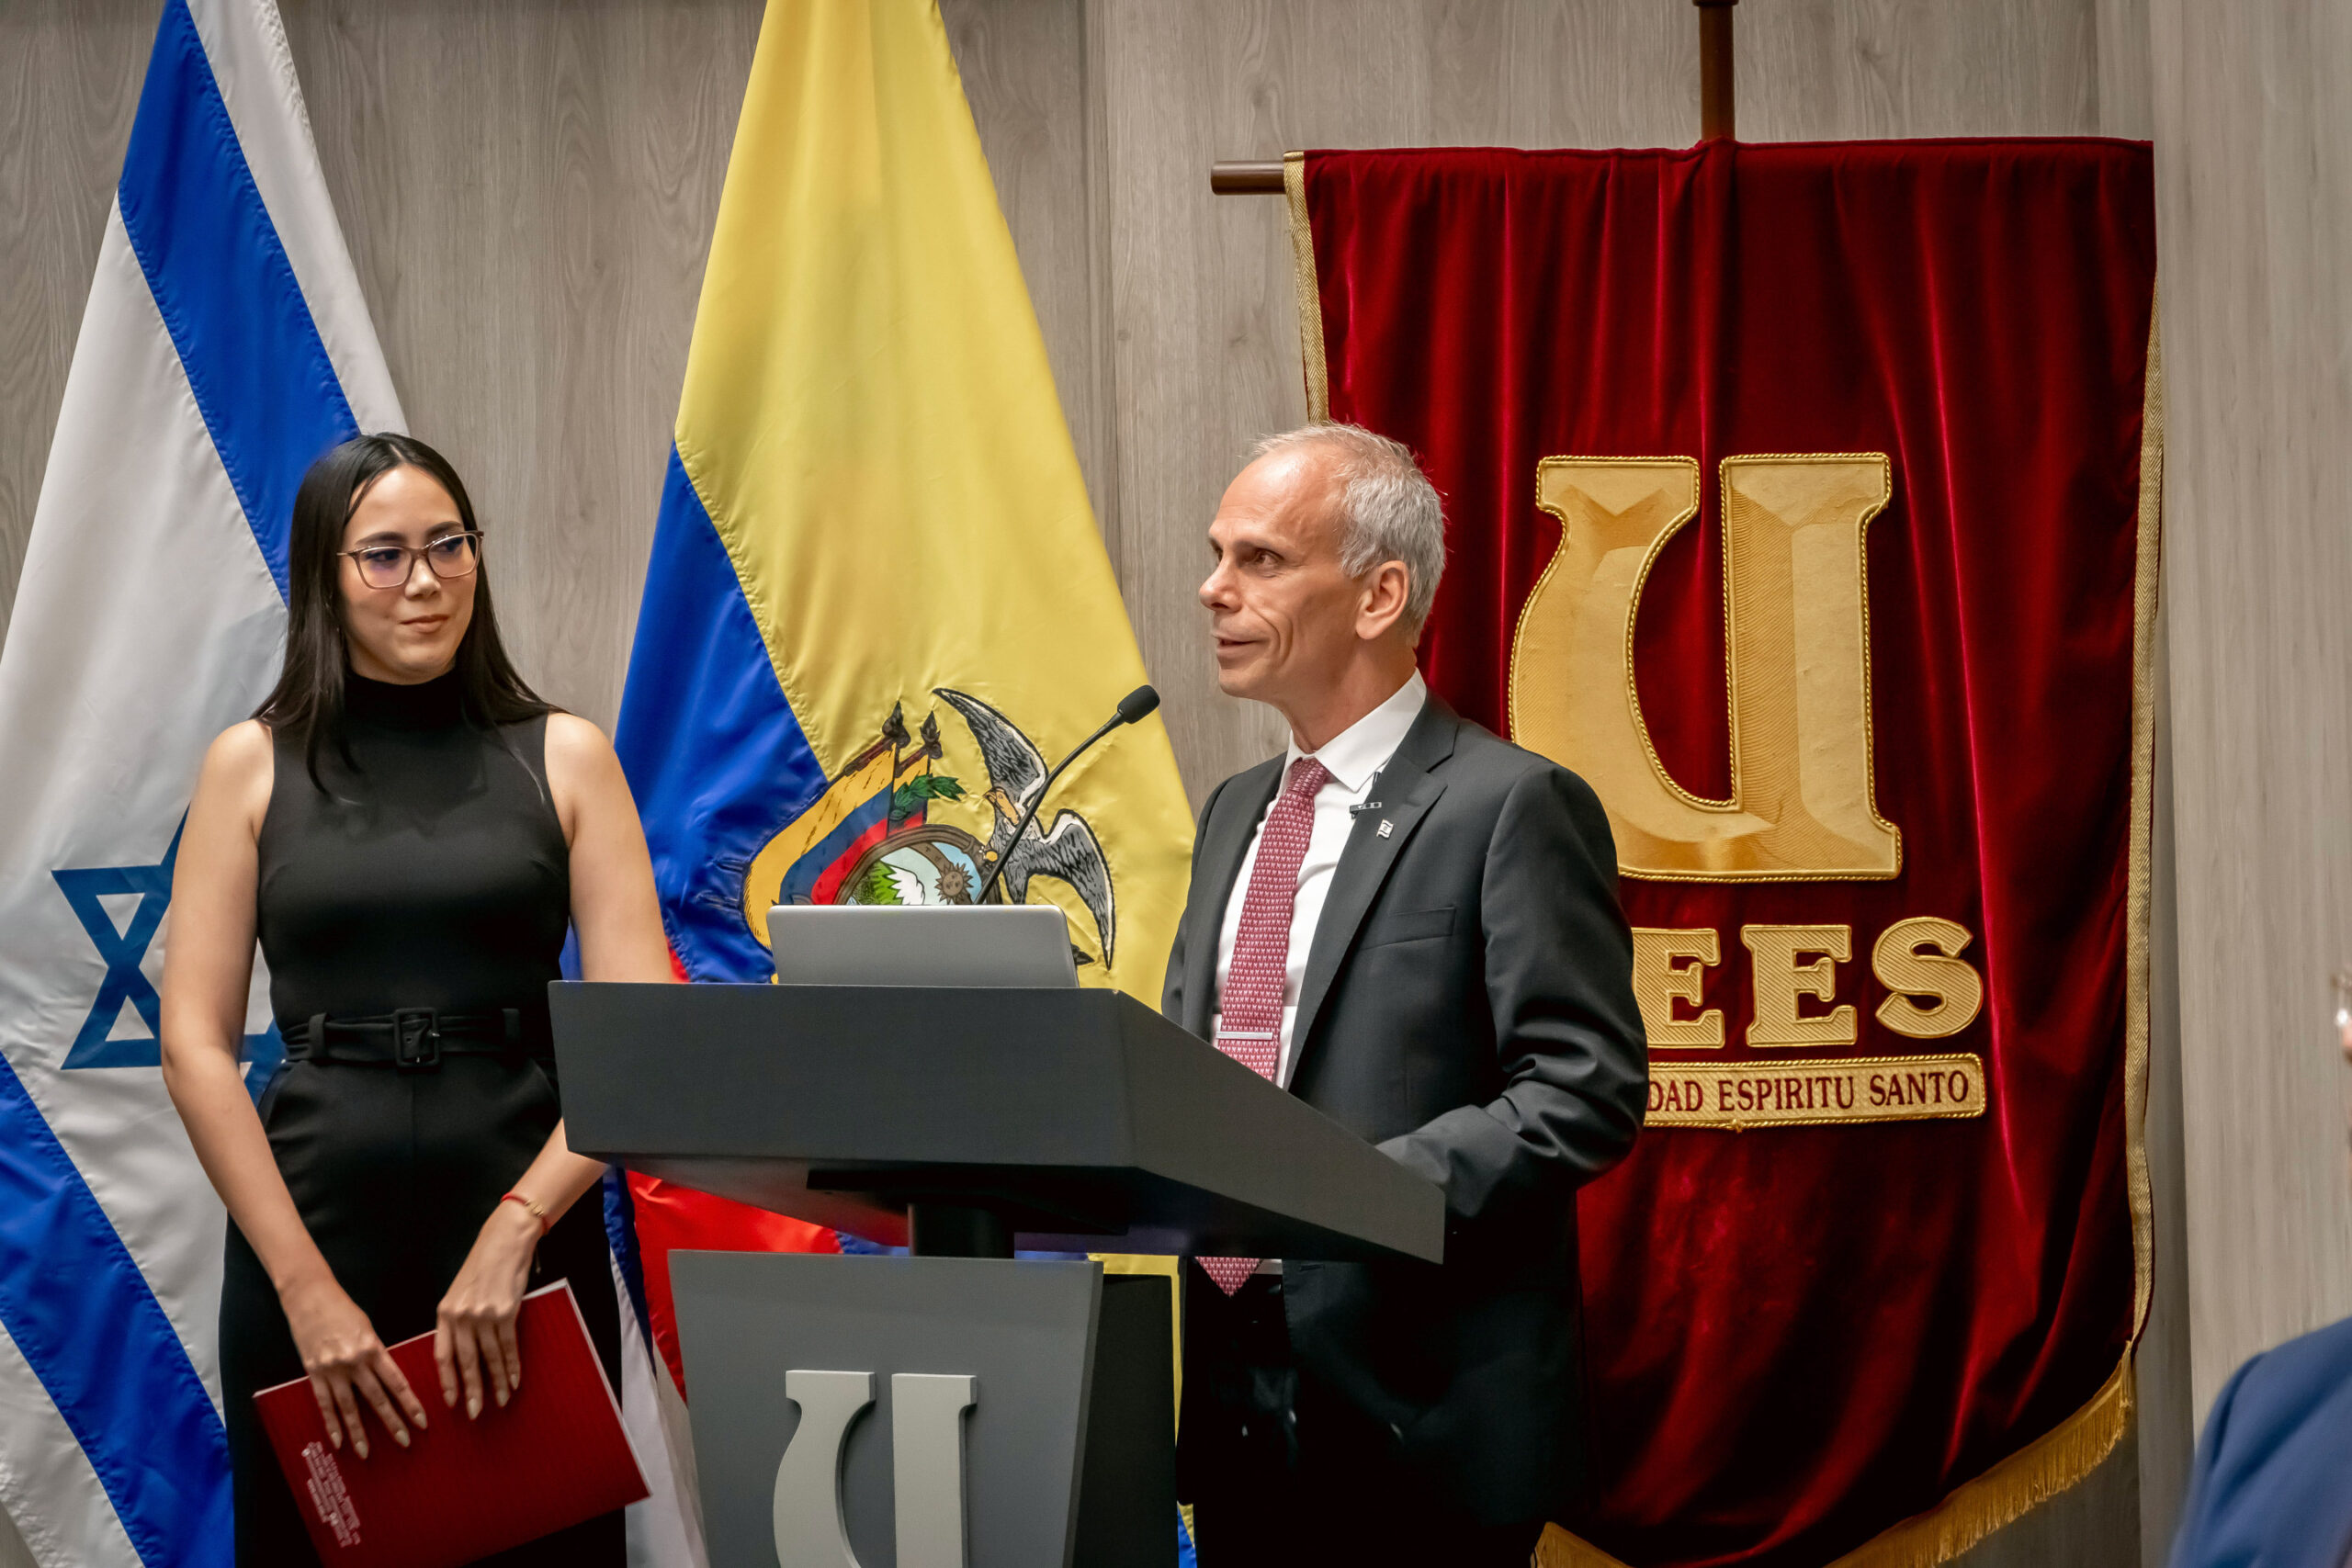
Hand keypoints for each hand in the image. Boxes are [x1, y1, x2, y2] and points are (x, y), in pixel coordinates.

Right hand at [280, 1273, 427, 1458]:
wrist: (310, 1296)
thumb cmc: (343, 1310)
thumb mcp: (367, 1328)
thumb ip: (376, 1353)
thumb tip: (386, 1378)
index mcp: (374, 1348)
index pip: (397, 1382)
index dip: (410, 1404)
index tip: (422, 1421)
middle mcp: (355, 1361)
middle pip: (377, 1398)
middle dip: (392, 1422)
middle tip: (405, 1442)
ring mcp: (333, 1369)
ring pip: (350, 1407)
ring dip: (359, 1432)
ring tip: (367, 1453)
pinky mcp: (314, 1373)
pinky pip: (324, 1404)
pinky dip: (331, 1424)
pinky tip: (337, 1442)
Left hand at [435, 1198, 540, 1418]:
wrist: (505, 1241)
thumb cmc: (482, 1266)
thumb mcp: (460, 1292)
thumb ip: (457, 1319)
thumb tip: (460, 1351)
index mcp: (445, 1312)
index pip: (443, 1355)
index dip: (447, 1380)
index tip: (451, 1401)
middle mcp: (462, 1316)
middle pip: (466, 1362)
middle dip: (471, 1391)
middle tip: (475, 1413)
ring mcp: (484, 1315)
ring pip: (490, 1358)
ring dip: (497, 1382)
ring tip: (501, 1401)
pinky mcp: (507, 1312)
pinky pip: (509, 1346)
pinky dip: (512, 1366)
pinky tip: (514, 1380)